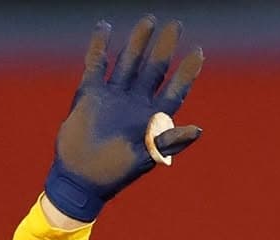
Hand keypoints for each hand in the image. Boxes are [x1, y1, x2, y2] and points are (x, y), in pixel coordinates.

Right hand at [43, 15, 203, 222]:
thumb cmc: (115, 173)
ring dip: (138, 41)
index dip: (187, 72)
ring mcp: (113, 96)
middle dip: (164, 47)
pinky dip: (99, 46)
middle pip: (153, 69)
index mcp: (151, 118)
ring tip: (148, 20)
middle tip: (175, 25)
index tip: (198, 52)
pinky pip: (96, 63)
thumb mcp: (146, 158)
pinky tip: (105, 28)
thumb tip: (198, 130)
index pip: (174, 90)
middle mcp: (135, 103)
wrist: (80, 179)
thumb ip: (168, 141)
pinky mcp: (90, 93)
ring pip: (128, 61)